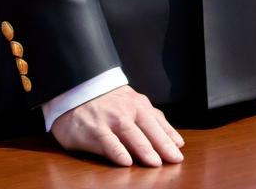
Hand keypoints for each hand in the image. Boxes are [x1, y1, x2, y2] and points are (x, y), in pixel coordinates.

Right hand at [51, 85, 183, 167]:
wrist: (76, 91)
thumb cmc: (108, 101)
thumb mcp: (132, 102)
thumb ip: (153, 119)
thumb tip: (176, 139)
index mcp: (138, 105)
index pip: (158, 123)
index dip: (169, 138)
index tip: (179, 152)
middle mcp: (126, 110)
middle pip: (148, 129)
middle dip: (162, 145)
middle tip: (174, 159)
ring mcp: (110, 120)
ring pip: (130, 134)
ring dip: (144, 149)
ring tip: (155, 163)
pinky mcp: (94, 130)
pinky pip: (107, 142)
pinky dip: (117, 151)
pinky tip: (126, 162)